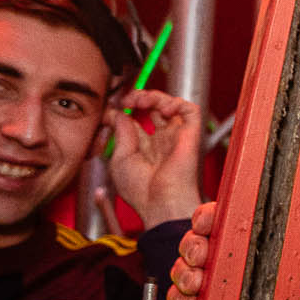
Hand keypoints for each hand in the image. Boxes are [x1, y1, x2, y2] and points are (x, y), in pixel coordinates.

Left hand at [105, 89, 201, 228]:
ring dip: (155, 96)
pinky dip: (177, 102)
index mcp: (145, 148)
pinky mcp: (191, 134)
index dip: (121, 109)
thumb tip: (118, 113)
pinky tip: (162, 108)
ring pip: (171, 103)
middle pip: (153, 107)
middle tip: (126, 100)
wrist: (161, 204)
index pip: (134, 119)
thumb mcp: (120, 158)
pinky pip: (191, 110)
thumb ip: (121, 133)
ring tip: (141, 101)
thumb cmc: (141, 191)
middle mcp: (162, 140)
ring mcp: (176, 136)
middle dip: (138, 97)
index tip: (108, 108)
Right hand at [171, 183, 299, 299]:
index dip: (205, 216)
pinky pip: (184, 299)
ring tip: (197, 282)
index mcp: (246, 233)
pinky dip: (181, 299)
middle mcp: (226, 253)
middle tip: (202, 256)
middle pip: (193, 241)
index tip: (206, 222)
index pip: (216, 216)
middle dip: (192, 246)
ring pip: (184, 268)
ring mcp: (216, 279)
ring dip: (184, 274)